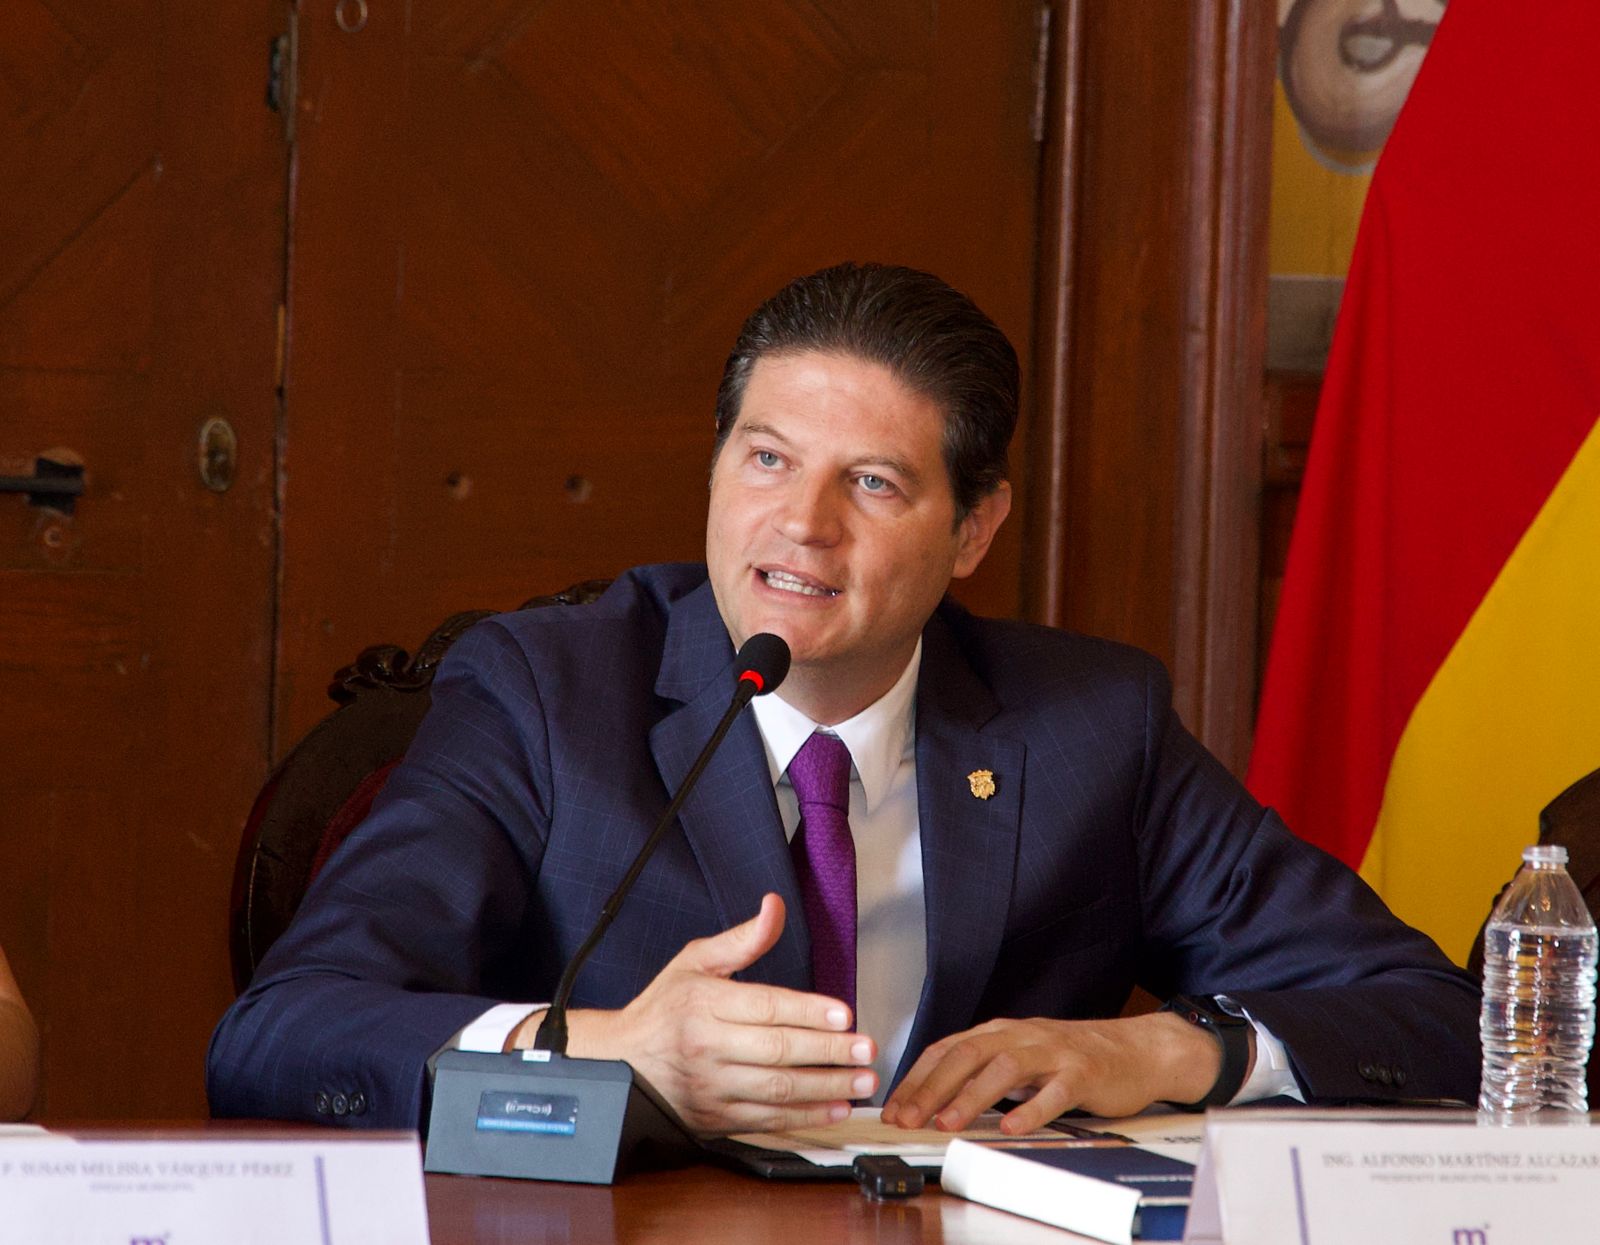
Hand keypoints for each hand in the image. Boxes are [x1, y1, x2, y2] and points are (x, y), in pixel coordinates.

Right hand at [508, 893, 877, 1135]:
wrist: (620, 1059)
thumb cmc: (664, 1007)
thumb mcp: (695, 961)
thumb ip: (742, 939)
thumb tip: (775, 906)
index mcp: (703, 1004)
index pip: (766, 1007)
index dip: (809, 1012)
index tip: (845, 1014)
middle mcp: (706, 1046)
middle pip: (777, 1050)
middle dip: (828, 1052)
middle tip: (866, 1049)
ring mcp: (710, 1086)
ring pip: (777, 1090)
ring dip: (826, 1087)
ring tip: (862, 1080)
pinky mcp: (714, 1118)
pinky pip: (766, 1120)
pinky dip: (805, 1116)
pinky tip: (835, 1107)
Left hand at [881, 1012, 1244, 1133]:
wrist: (1137, 1049)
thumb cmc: (1073, 1057)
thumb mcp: (1021, 1057)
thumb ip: (984, 1071)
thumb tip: (933, 1098)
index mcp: (1001, 1032)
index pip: (948, 1049)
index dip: (917, 1077)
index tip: (893, 1106)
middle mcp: (1022, 1035)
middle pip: (968, 1054)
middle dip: (932, 1087)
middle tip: (908, 1117)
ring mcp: (1053, 1053)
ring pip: (1004, 1068)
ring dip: (971, 1096)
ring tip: (947, 1122)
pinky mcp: (1083, 1074)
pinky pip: (1054, 1092)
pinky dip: (1031, 1109)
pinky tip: (1012, 1127)